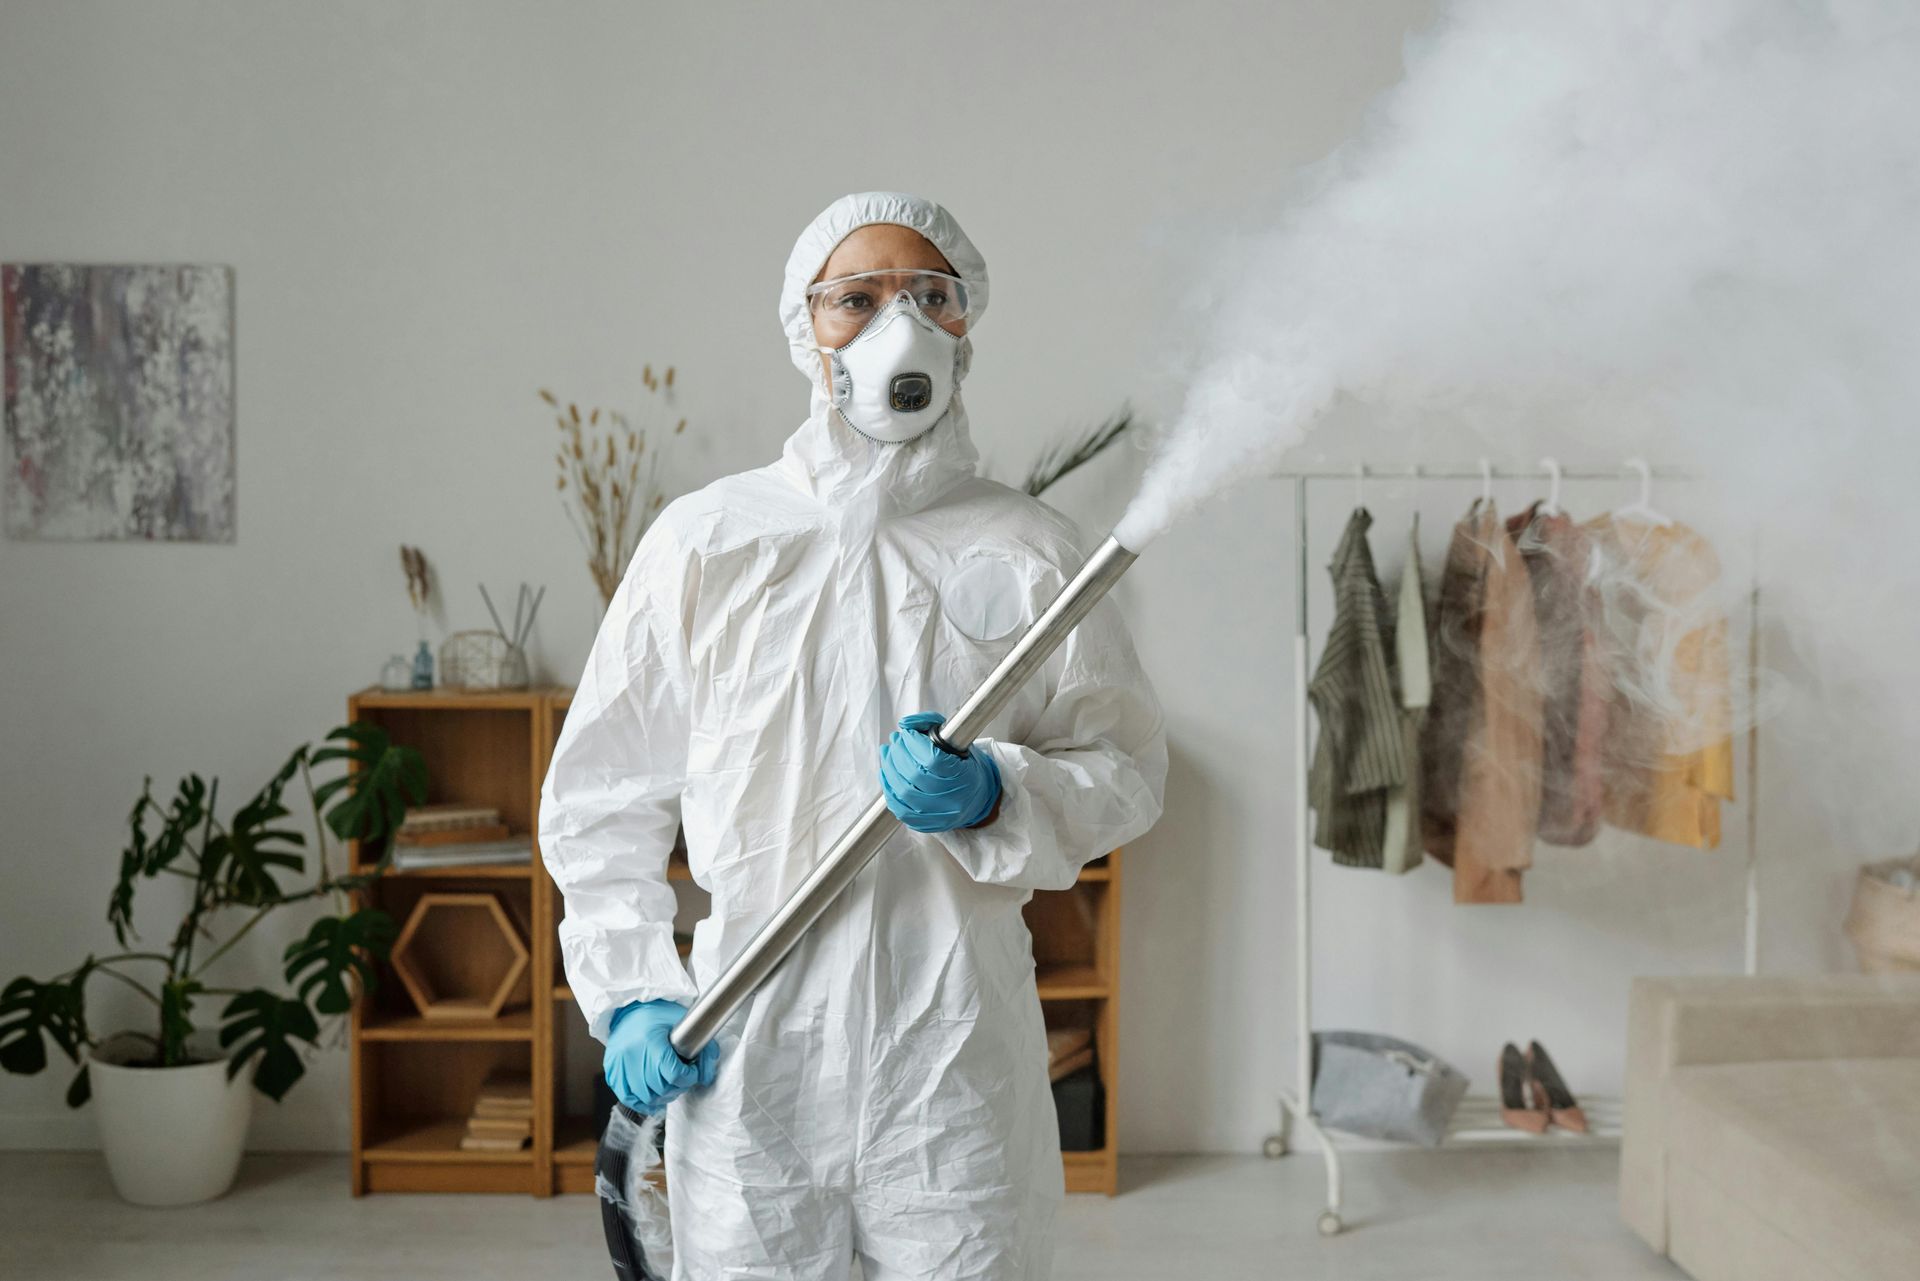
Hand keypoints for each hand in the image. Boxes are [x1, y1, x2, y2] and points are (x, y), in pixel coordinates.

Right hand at [602, 999, 719, 1113]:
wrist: (630, 1007)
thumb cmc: (657, 1013)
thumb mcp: (683, 1023)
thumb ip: (703, 1047)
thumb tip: (707, 1076)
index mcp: (651, 1040)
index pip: (674, 1074)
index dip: (689, 1077)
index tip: (691, 1072)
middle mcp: (632, 1053)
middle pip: (660, 1087)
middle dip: (677, 1087)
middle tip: (682, 1079)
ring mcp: (619, 1064)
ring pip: (646, 1096)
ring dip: (662, 1097)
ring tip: (669, 1087)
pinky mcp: (612, 1070)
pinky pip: (627, 1097)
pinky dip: (642, 1103)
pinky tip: (653, 1100)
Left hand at [878, 711, 1001, 832]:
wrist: (974, 800)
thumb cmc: (964, 767)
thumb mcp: (955, 740)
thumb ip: (930, 723)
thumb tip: (905, 723)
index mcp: (964, 778)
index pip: (933, 760)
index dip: (914, 743)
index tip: (907, 733)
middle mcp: (952, 800)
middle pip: (915, 775)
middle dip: (898, 754)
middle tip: (895, 741)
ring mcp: (937, 816)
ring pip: (903, 792)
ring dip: (889, 768)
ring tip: (888, 753)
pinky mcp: (923, 825)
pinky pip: (898, 807)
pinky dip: (888, 788)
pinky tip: (886, 773)